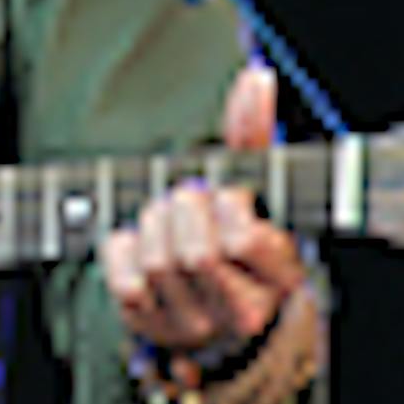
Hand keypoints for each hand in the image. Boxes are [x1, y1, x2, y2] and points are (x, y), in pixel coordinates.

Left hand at [99, 64, 304, 366]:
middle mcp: (240, 313)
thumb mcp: (257, 188)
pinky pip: (123, 274)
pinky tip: (142, 246)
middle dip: (184, 211)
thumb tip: (256, 78)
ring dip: (154, 225)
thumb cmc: (237, 234)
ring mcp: (193, 326)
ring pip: (158, 261)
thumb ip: (253, 134)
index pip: (244, 238)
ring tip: (168, 222)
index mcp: (280, 278)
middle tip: (190, 204)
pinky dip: (124, 247)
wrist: (215, 306)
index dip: (226, 205)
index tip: (228, 198)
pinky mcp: (148, 324)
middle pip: (195, 252)